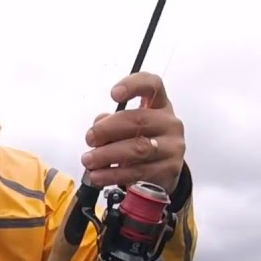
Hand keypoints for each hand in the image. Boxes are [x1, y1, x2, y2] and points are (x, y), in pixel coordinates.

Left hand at [81, 71, 184, 192]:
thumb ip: (111, 122)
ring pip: (138, 148)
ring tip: (88, 160)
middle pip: (139, 119)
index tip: (113, 94)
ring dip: (107, 154)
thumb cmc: (141, 142)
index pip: (153, 85)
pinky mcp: (169, 170)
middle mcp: (170, 123)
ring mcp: (172, 147)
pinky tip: (98, 176)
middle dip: (108, 129)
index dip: (133, 85)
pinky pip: (138, 172)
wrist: (162, 171)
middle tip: (90, 139)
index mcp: (160, 105)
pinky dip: (113, 174)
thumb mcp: (127, 128)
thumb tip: (98, 125)